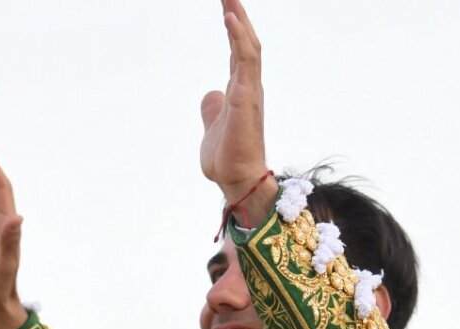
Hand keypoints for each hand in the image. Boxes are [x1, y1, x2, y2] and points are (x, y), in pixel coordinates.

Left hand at [200, 0, 275, 215]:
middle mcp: (249, 87)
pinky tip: (230, 21)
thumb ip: (212, 109)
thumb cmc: (228, 159)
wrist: (236, 180)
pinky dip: (237, 39)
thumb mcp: (213, 127)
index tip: (227, 6)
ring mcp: (249, 91)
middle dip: (238, 15)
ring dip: (239, 20)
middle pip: (246, 42)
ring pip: (248, 46)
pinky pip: (244, 61)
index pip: (237, 52)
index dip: (233, 28)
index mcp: (241, 91)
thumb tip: (210, 94)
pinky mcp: (245, 98)